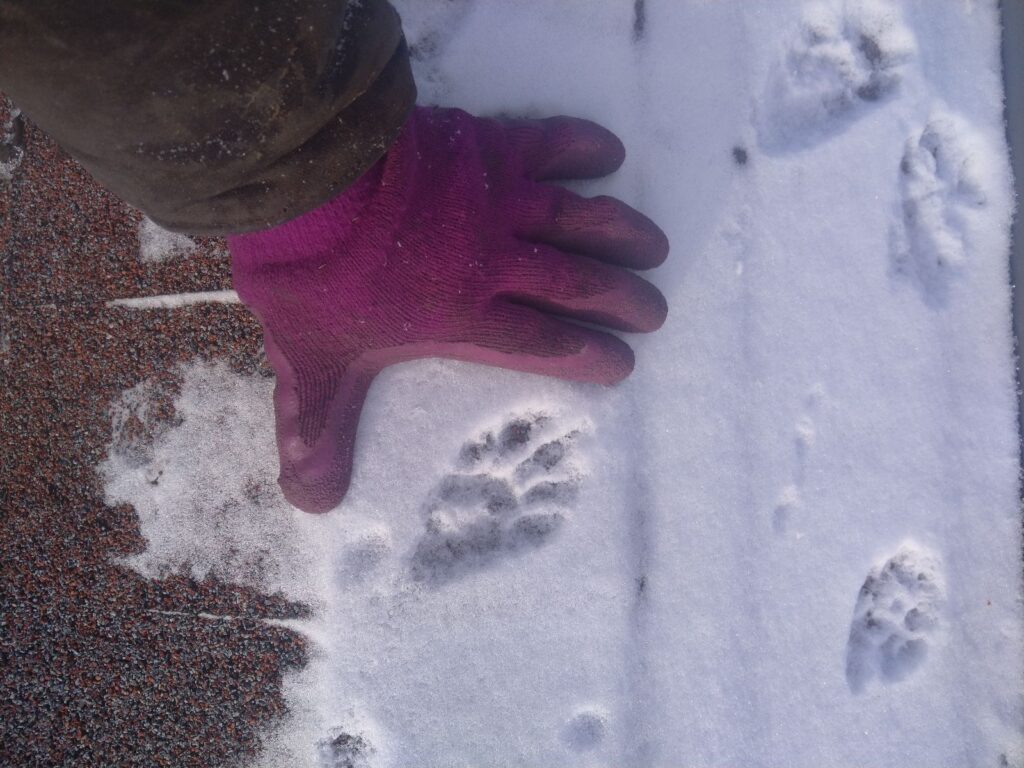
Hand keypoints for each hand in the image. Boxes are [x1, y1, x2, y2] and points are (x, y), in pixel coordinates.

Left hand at [228, 106, 667, 512]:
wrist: (307, 179)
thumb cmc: (310, 276)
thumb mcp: (311, 364)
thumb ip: (318, 430)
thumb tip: (311, 505)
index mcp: (463, 316)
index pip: (543, 342)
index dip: (588, 355)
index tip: (621, 363)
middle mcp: (495, 262)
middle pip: (576, 285)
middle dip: (622, 300)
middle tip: (655, 311)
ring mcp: (497, 201)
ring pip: (578, 220)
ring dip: (621, 234)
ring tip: (656, 247)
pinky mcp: (487, 145)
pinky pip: (549, 144)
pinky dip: (582, 147)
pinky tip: (611, 152)